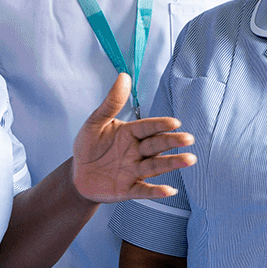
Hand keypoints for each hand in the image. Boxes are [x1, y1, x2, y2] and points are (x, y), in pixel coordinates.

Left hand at [70, 73, 196, 201]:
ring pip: (155, 166)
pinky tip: (169, 190)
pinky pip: (144, 189)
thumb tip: (124, 76)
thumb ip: (111, 103)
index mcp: (130, 133)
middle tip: (187, 139)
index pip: (147, 127)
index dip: (160, 125)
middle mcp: (137, 151)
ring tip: (189, 159)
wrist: (78, 174)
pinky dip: (156, 191)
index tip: (174, 122)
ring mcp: (134, 170)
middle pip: (156, 145)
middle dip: (172, 142)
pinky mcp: (128, 189)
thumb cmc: (88, 146)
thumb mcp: (95, 122)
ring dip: (172, 163)